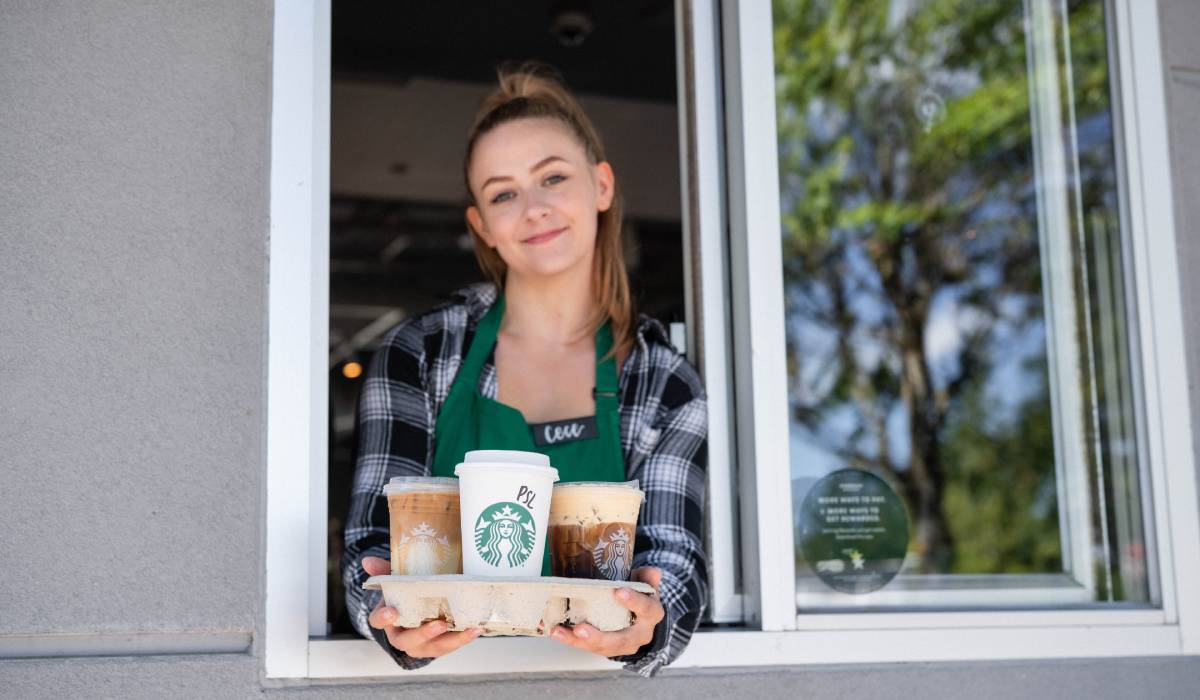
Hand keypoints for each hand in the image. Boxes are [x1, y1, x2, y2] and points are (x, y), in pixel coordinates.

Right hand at [362, 556, 482, 657]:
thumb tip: (367, 560)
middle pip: (407, 641)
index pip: (378, 621)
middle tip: (439, 624)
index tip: (391, 611)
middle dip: (424, 634)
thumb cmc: (406, 595)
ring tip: (468, 629)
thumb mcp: (396, 580)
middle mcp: (402, 636)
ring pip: (433, 648)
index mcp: (388, 619)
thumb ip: (385, 571)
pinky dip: (464, 639)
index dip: (383, 618)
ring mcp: (421, 645)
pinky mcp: (439, 647)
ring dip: (451, 640)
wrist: (420, 611)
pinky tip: (476, 629)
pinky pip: (450, 646)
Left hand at [549, 566, 664, 657]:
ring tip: (559, 631)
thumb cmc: (640, 595)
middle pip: (620, 640)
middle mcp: (638, 635)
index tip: (619, 591)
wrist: (641, 617)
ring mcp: (620, 645)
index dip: (634, 601)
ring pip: (600, 647)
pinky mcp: (604, 648)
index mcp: (651, 615)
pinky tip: (554, 631)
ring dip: (577, 641)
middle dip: (598, 636)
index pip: (646, 609)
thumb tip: (654, 572)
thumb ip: (648, 577)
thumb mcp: (646, 583)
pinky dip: (569, 639)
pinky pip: (586, 646)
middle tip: (580, 628)